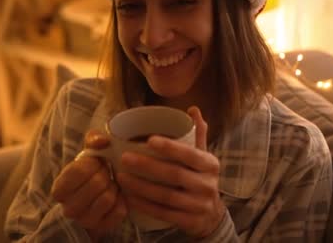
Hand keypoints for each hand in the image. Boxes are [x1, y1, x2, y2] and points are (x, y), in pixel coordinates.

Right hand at [51, 130, 127, 238]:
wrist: (94, 199)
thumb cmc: (89, 172)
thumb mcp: (88, 153)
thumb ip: (93, 140)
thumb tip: (103, 141)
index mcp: (59, 189)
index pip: (80, 170)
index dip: (94, 163)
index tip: (97, 162)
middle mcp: (68, 208)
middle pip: (97, 183)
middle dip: (106, 174)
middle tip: (106, 172)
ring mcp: (84, 221)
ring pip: (108, 198)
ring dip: (114, 187)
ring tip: (110, 184)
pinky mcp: (102, 228)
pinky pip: (119, 211)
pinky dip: (122, 200)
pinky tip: (116, 196)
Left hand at [116, 106, 225, 237]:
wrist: (211, 215)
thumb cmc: (200, 178)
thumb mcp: (202, 156)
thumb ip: (197, 134)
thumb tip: (192, 109)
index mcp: (210, 164)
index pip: (190, 154)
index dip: (170, 148)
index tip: (149, 140)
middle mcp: (208, 185)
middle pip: (175, 175)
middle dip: (147, 166)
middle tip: (124, 158)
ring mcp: (199, 206)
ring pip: (166, 196)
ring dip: (141, 187)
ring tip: (121, 177)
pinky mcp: (189, 222)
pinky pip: (163, 214)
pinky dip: (144, 205)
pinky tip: (128, 197)